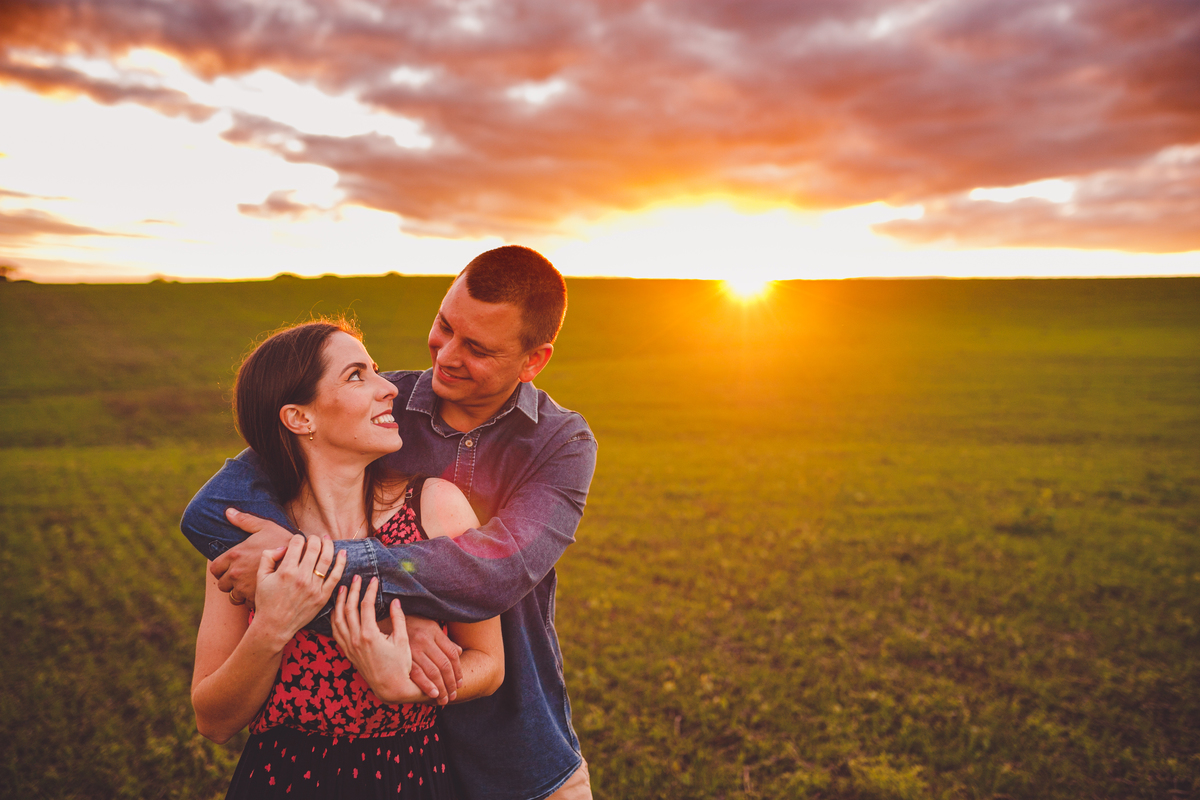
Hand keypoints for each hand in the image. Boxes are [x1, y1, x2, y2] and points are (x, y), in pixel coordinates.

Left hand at [210, 509, 293, 605]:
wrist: (303, 560)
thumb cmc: (283, 540)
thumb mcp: (265, 527)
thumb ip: (245, 520)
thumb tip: (228, 511)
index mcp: (235, 555)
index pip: (215, 569)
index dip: (221, 570)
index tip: (230, 569)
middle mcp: (236, 573)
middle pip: (222, 585)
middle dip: (230, 583)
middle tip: (241, 578)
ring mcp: (245, 587)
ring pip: (233, 597)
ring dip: (240, 593)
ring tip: (251, 587)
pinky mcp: (256, 598)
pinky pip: (246, 604)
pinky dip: (252, 601)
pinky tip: (260, 594)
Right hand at [252, 534, 345, 644]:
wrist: (274, 626)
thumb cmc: (266, 601)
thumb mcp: (260, 577)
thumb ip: (268, 557)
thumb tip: (284, 547)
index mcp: (286, 571)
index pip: (297, 544)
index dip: (298, 538)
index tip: (298, 540)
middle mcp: (301, 577)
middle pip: (314, 548)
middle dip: (314, 539)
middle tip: (314, 538)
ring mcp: (314, 587)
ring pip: (326, 559)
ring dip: (328, 545)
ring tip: (327, 540)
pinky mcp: (322, 596)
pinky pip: (336, 576)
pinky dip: (341, 562)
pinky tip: (343, 552)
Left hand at [332, 576, 422, 704]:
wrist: (390, 688)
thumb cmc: (400, 665)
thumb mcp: (403, 641)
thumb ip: (398, 619)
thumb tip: (396, 601)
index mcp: (370, 635)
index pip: (366, 606)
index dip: (369, 590)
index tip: (373, 579)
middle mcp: (356, 640)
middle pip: (349, 609)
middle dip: (352, 591)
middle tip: (355, 578)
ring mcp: (349, 647)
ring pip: (338, 619)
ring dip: (339, 602)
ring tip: (342, 588)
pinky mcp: (347, 652)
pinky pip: (335, 632)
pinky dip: (334, 618)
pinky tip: (337, 609)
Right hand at [406, 616, 462, 704]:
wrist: (384, 619)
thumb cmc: (410, 624)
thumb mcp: (429, 625)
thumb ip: (444, 639)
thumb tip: (459, 651)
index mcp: (433, 631)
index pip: (452, 654)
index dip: (458, 670)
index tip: (460, 682)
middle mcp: (424, 639)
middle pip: (444, 665)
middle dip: (450, 682)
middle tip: (454, 694)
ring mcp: (413, 649)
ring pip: (433, 672)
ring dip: (440, 688)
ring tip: (444, 699)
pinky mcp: (401, 657)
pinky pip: (417, 675)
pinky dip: (426, 686)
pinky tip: (432, 694)